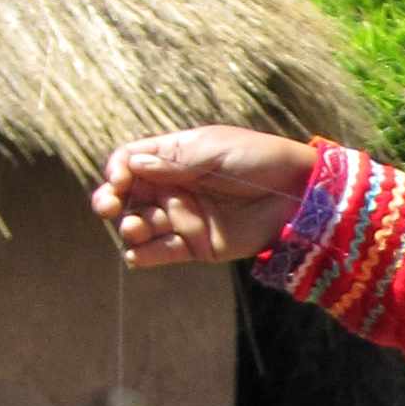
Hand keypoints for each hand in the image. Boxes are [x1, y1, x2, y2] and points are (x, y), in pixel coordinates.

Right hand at [90, 126, 318, 267]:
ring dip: (129, 227)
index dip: (118, 170)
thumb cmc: (259, 160)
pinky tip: (137, 254)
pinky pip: (163, 252)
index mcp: (175, 157)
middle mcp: (173, 187)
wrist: (297, 194)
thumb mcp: (215, 151)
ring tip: (135, 229)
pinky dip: (146, 255)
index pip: (131, 162)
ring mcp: (184, 217)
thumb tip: (132, 166)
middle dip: (110, 200)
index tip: (119, 178)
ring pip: (141, 224)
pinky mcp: (197, 245)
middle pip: (128, 195)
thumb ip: (174, 162)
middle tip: (106, 208)